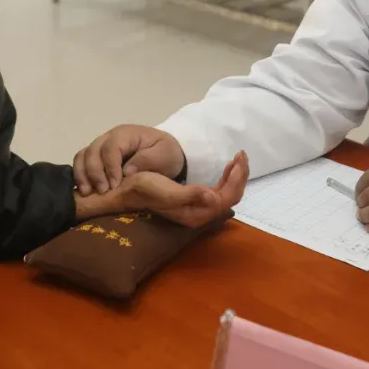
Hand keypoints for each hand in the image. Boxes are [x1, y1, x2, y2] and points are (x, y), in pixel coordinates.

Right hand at [73, 125, 185, 195]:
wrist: (167, 154)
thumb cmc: (167, 154)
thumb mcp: (164, 155)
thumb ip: (146, 161)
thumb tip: (126, 172)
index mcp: (126, 134)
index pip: (111, 148)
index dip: (110, 167)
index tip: (115, 186)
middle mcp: (109, 137)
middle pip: (92, 151)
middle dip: (95, 172)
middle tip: (103, 192)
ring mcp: (101, 146)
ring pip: (83, 155)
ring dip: (83, 174)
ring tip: (88, 193)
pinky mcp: (97, 157)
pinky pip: (81, 162)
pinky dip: (80, 175)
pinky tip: (85, 191)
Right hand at [123, 151, 248, 226]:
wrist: (126, 191)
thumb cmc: (145, 189)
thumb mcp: (166, 191)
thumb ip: (191, 195)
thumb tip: (214, 198)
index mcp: (196, 213)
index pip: (226, 197)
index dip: (236, 179)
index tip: (238, 158)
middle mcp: (200, 214)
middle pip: (230, 196)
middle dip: (240, 175)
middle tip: (242, 154)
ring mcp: (197, 208)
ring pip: (226, 194)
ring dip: (235, 176)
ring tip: (238, 158)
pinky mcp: (193, 201)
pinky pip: (218, 191)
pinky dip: (226, 178)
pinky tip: (226, 168)